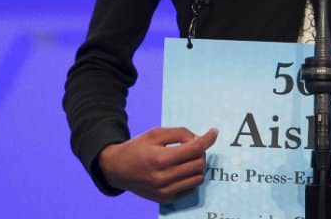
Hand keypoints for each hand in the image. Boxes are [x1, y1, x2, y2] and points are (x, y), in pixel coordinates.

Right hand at [97, 126, 217, 203]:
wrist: (116, 169)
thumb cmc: (137, 148)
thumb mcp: (156, 133)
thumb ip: (180, 133)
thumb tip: (199, 140)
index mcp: (160, 159)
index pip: (195, 149)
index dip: (208, 138)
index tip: (214, 132)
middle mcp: (162, 178)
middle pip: (199, 163)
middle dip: (201, 151)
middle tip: (193, 145)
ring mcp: (164, 191)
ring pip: (198, 177)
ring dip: (198, 165)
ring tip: (187, 158)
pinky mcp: (165, 199)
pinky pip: (190, 188)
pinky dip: (191, 177)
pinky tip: (183, 169)